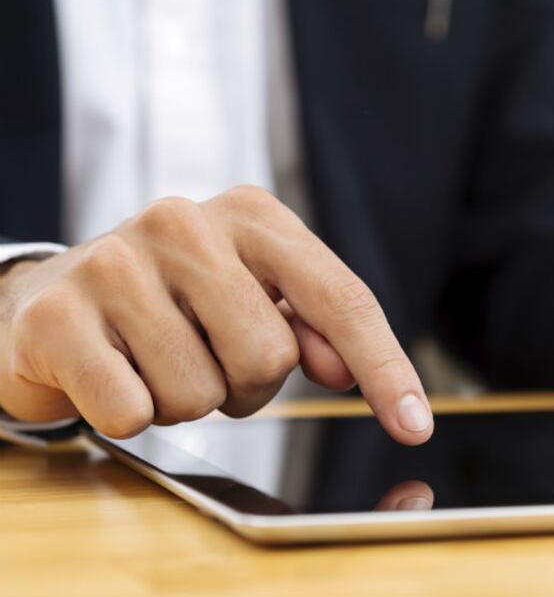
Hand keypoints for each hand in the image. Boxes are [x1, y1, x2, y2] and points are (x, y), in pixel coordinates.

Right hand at [0, 186, 432, 442]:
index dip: (384, 368)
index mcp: (254, 215)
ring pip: (202, 395)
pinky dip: (128, 415)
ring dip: (185, 401)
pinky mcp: (58, 316)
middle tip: (204, 355)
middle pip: (272, 358)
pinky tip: (109, 371)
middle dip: (246, 384)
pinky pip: (133, 413)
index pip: (342, 298)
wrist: (52, 297)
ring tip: (153, 359)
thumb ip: (311, 326)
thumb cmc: (174, 302)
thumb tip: (342, 368)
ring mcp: (117, 263)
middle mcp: (187, 223)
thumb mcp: (254, 298)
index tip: (415, 425)